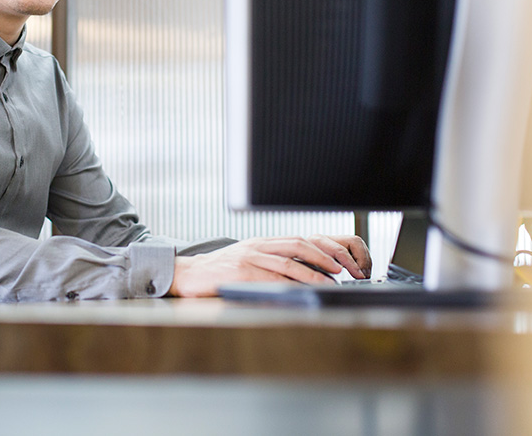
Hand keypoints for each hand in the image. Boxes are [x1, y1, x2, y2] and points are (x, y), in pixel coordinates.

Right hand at [166, 234, 371, 297]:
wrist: (190, 274)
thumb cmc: (220, 270)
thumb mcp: (247, 259)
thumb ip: (270, 261)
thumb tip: (301, 273)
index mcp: (262, 242)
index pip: (299, 240)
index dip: (322, 249)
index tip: (340, 261)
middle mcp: (258, 246)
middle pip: (298, 245)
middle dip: (324, 257)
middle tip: (342, 270)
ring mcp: (249, 258)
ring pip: (288, 262)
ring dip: (312, 273)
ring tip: (328, 282)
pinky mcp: (241, 272)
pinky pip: (270, 277)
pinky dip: (289, 284)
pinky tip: (300, 291)